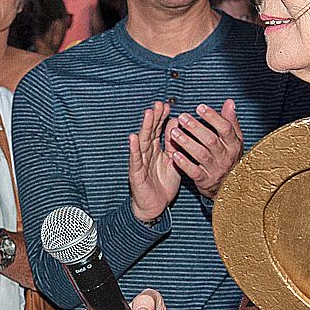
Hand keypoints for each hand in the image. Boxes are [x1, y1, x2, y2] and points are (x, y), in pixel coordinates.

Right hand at [128, 101, 181, 221]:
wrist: (156, 206)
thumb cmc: (163, 184)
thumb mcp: (174, 161)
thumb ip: (174, 144)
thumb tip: (177, 125)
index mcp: (157, 149)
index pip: (159, 130)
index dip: (162, 118)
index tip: (167, 105)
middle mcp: (147, 152)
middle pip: (150, 131)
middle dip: (154, 117)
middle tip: (158, 104)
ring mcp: (141, 161)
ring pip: (143, 141)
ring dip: (145, 127)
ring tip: (148, 114)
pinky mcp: (136, 172)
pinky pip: (135, 159)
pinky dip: (134, 148)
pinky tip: (133, 137)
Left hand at [167, 101, 242, 199]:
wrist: (229, 186)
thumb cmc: (228, 157)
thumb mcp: (233, 140)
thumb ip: (230, 122)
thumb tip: (230, 102)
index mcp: (234, 144)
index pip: (225, 128)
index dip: (213, 117)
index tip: (199, 107)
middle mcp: (226, 156)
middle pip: (211, 140)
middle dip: (196, 128)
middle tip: (182, 117)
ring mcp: (216, 169)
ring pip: (201, 155)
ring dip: (187, 143)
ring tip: (174, 132)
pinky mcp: (205, 181)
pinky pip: (194, 172)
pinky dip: (184, 163)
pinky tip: (174, 155)